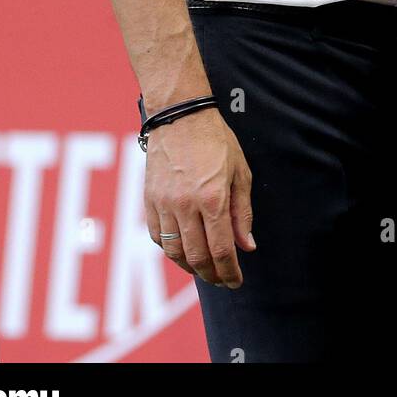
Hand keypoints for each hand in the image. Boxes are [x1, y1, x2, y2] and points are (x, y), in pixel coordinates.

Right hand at [143, 106, 256, 288]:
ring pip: (174, 252)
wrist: (180, 114)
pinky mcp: (149, 200)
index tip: (236, 281)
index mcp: (213, 199)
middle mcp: (186, 206)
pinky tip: (181, 250)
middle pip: (197, 257)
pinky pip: (156, 236)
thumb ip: (243, 212)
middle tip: (221, 280)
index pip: (222, 250)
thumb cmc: (215, 140)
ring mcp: (164, 204)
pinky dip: (170, 250)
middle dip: (211, 275)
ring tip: (203, 269)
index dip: (230, 272)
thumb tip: (247, 246)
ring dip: (190, 267)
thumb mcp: (241, 172)